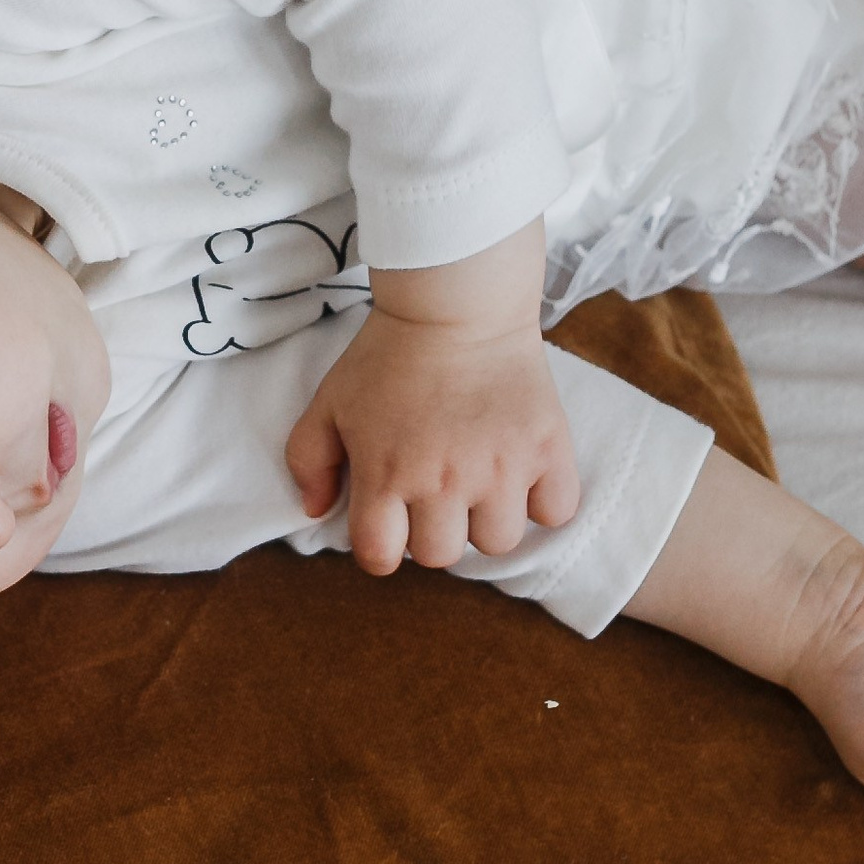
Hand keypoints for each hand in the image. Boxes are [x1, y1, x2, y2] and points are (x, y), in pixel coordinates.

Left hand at [289, 307, 581, 576]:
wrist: (456, 306)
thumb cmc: (387, 355)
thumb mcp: (329, 402)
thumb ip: (309, 461)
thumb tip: (316, 510)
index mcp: (386, 475)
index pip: (380, 557)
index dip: (381, 544)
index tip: (390, 520)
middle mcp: (444, 483)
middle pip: (441, 556)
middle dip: (432, 531)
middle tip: (435, 492)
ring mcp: (501, 470)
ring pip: (498, 543)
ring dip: (486, 520)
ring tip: (479, 482)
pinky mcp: (547, 451)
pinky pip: (555, 512)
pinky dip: (542, 501)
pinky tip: (522, 473)